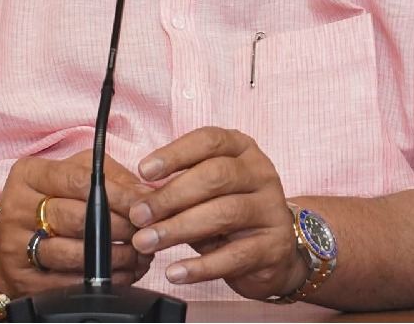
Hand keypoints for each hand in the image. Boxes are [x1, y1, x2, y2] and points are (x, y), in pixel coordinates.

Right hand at [0, 150, 151, 296]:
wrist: (2, 239)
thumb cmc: (47, 201)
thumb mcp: (71, 174)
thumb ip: (109, 176)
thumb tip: (143, 193)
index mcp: (29, 175)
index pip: (80, 181)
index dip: (118, 194)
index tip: (143, 205)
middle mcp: (17, 207)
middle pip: (77, 219)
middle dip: (120, 228)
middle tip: (144, 232)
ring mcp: (16, 245)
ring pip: (73, 254)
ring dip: (114, 257)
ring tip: (138, 255)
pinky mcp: (22, 279)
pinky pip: (67, 283)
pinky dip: (100, 280)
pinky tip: (120, 274)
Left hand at [129, 127, 304, 300]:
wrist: (275, 253)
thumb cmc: (230, 213)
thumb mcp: (205, 193)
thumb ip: (177, 189)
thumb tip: (138, 198)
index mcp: (242, 150)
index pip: (209, 141)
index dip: (175, 154)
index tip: (143, 171)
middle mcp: (261, 174)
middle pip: (215, 176)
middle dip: (171, 196)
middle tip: (139, 215)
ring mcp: (271, 210)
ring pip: (224, 214)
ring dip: (178, 229)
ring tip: (147, 242)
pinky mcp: (273, 247)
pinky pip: (234, 256)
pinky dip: (200, 267)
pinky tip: (175, 272)